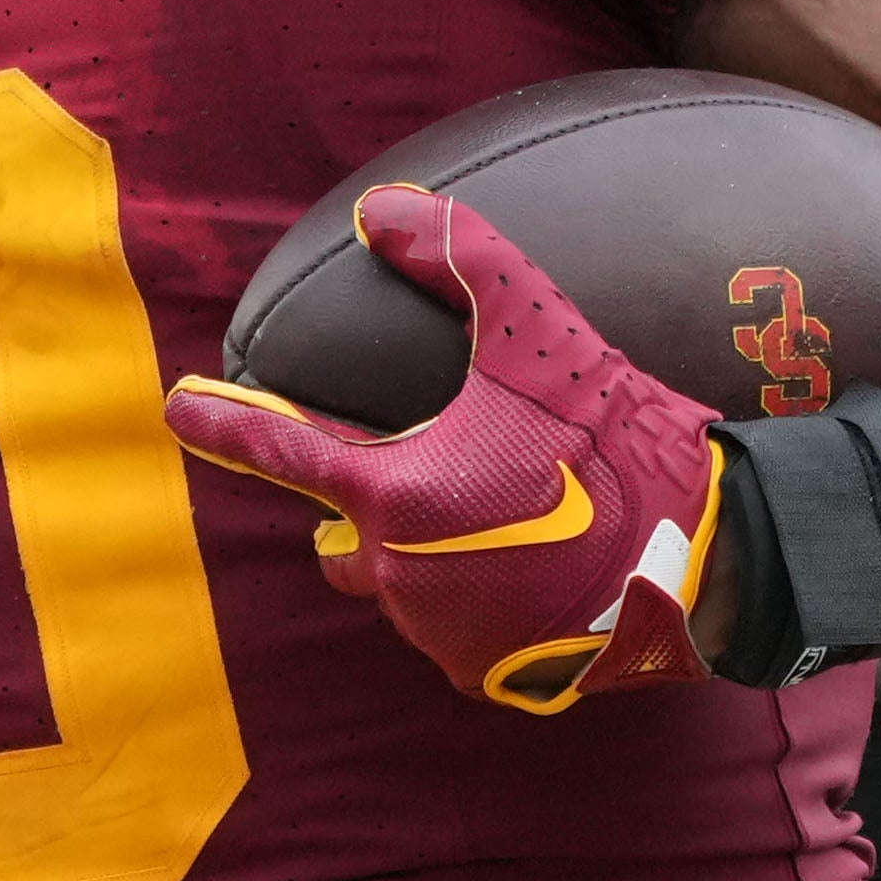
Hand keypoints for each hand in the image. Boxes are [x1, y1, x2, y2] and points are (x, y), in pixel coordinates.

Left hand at [162, 182, 731, 716]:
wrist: (701, 560)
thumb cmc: (613, 443)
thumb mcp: (538, 332)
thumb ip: (459, 260)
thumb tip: (385, 209)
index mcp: (394, 492)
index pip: (281, 452)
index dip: (225, 424)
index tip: (179, 406)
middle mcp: (397, 571)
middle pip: (341, 529)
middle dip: (367, 501)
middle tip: (440, 469)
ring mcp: (434, 630)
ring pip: (395, 579)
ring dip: (422, 549)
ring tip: (500, 516)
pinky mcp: (477, 671)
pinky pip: (444, 625)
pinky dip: (467, 595)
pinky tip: (524, 566)